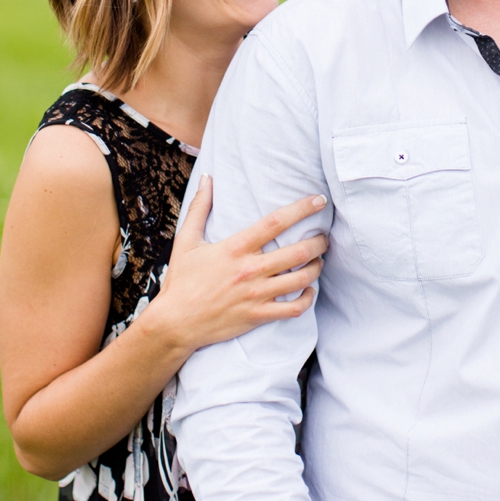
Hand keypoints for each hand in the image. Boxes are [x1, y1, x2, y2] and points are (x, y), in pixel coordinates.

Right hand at [154, 176, 328, 350]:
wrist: (175, 323)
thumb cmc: (181, 281)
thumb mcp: (186, 241)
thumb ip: (199, 208)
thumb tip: (206, 177)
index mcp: (235, 248)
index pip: (276, 222)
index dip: (302, 209)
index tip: (319, 200)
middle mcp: (249, 270)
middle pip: (298, 251)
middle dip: (318, 242)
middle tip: (324, 237)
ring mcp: (256, 295)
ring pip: (301, 279)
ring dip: (316, 267)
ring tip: (318, 260)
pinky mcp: (258, 316)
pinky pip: (294, 308)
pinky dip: (307, 298)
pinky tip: (309, 290)